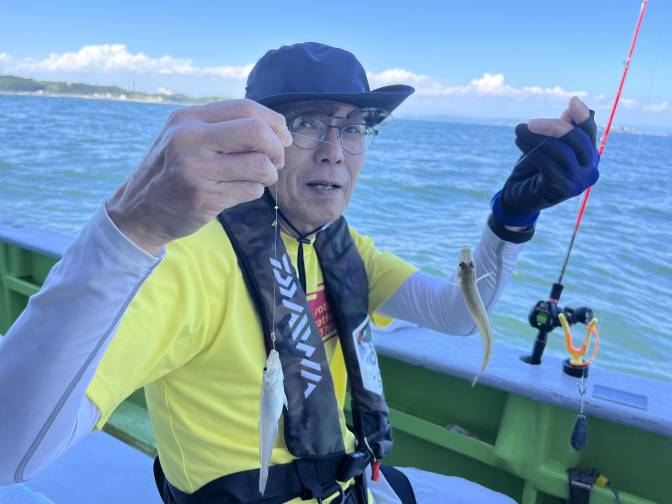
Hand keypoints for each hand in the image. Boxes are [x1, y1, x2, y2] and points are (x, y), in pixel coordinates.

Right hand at [105, 99, 292, 254]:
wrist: (137, 211)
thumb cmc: (172, 172)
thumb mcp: (185, 138)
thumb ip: (222, 128)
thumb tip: (277, 128)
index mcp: (188, 118)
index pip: (247, 108)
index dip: (275, 123)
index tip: (282, 138)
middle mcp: (189, 139)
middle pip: (257, 132)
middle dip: (277, 147)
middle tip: (277, 160)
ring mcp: (195, 169)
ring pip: (260, 165)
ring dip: (269, 174)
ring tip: (258, 178)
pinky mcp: (203, 197)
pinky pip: (251, 190)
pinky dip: (254, 191)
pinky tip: (237, 192)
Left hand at [492, 97, 599, 226]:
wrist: (518, 199)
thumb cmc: (533, 170)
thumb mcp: (546, 148)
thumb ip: (560, 132)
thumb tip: (572, 108)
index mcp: (589, 158)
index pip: (589, 133)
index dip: (582, 118)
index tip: (572, 101)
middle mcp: (590, 171)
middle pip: (577, 141)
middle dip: (553, 127)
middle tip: (528, 123)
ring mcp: (578, 182)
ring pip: (561, 151)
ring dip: (537, 138)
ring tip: (518, 130)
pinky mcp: (562, 190)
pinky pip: (548, 164)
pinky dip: (532, 150)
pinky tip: (518, 141)